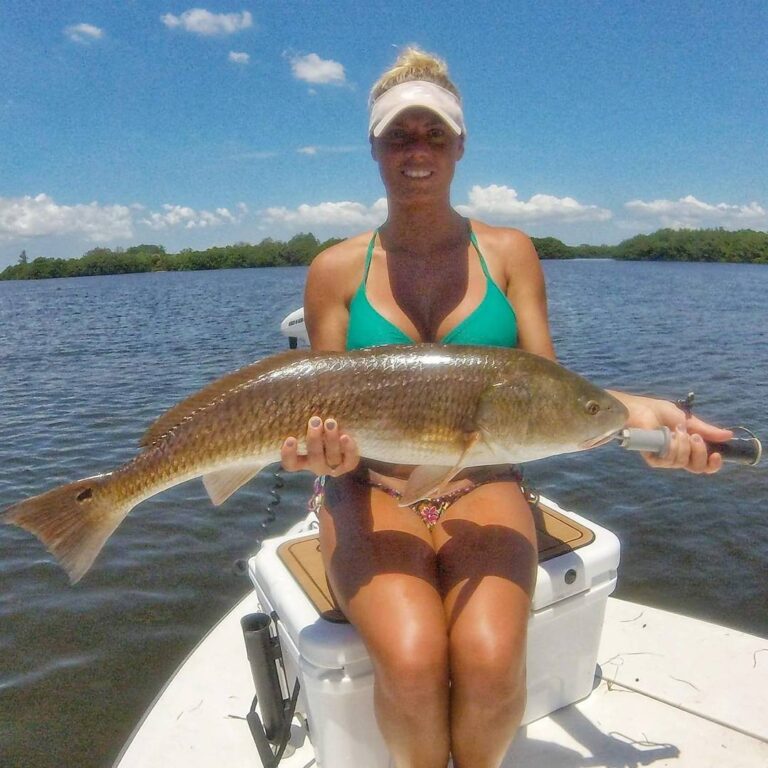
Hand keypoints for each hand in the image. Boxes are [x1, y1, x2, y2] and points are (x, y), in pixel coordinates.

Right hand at [280, 417, 359, 476]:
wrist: (349, 438)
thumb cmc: (321, 428)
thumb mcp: (309, 426)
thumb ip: (300, 418)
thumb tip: (288, 391)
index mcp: (303, 460)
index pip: (291, 464)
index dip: (289, 455)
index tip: (290, 438)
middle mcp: (317, 465)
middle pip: (314, 458)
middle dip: (314, 439)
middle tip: (315, 420)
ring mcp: (334, 466)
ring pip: (332, 458)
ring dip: (330, 440)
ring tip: (330, 422)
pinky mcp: (350, 464)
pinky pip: (350, 460)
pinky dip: (348, 448)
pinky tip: (346, 436)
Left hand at [614, 393, 732, 473]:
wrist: (642, 409)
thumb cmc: (660, 412)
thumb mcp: (688, 420)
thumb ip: (706, 430)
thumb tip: (729, 435)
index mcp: (688, 448)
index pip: (704, 465)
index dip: (713, 464)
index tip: (717, 455)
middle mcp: (678, 456)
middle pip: (697, 467)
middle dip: (700, 451)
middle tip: (694, 437)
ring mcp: (665, 459)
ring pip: (683, 462)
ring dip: (683, 444)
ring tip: (676, 430)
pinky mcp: (654, 459)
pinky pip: (670, 461)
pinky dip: (672, 447)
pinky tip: (668, 436)